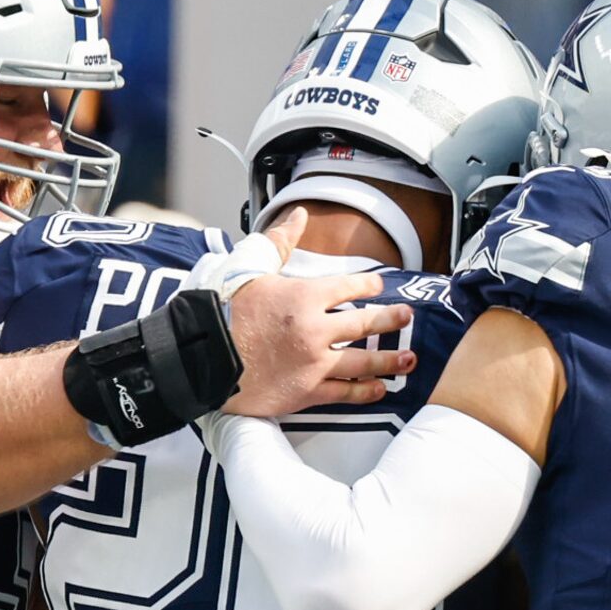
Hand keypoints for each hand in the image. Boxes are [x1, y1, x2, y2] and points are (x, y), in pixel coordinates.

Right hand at [222, 209, 414, 415]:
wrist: (201, 357)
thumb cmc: (222, 311)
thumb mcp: (249, 268)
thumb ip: (279, 242)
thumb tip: (299, 216)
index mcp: (305, 296)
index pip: (349, 286)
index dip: (367, 284)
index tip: (378, 285)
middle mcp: (316, 329)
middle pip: (366, 323)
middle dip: (391, 319)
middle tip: (406, 317)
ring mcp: (314, 363)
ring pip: (364, 361)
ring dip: (390, 360)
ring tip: (409, 358)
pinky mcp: (306, 392)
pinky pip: (345, 393)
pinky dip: (366, 391)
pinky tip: (380, 388)